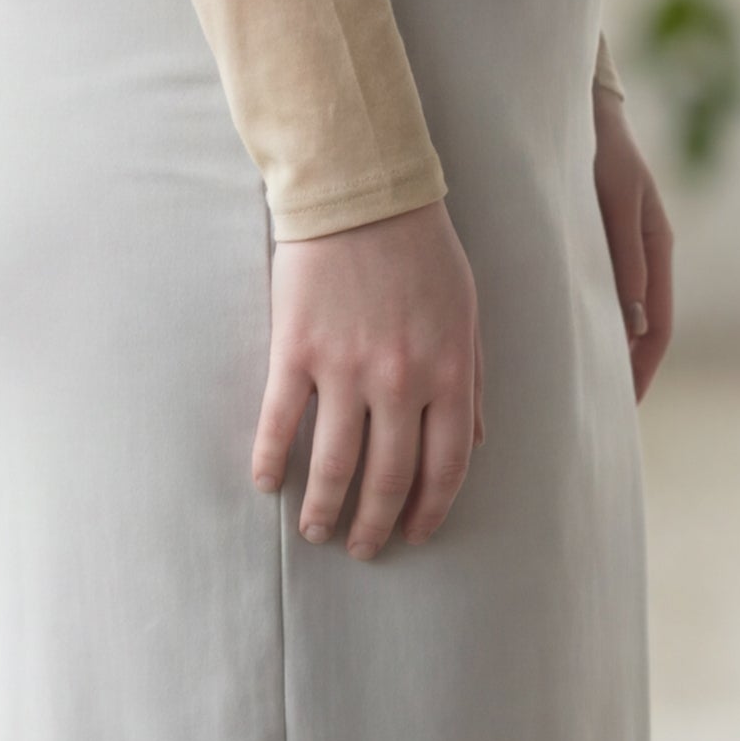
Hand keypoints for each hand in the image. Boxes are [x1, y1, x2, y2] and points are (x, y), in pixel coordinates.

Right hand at [250, 199, 481, 560]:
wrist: (361, 191)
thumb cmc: (421, 248)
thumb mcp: (467, 312)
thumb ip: (472, 380)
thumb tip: (473, 441)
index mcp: (451, 372)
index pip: (447, 466)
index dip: (431, 510)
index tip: (415, 534)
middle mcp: (402, 380)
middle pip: (390, 477)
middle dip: (376, 524)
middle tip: (361, 549)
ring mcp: (346, 368)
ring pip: (335, 463)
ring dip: (324, 508)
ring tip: (315, 532)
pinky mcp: (296, 350)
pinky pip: (281, 422)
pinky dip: (272, 460)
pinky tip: (266, 483)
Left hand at [592, 89, 673, 402]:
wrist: (587, 108)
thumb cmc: (602, 149)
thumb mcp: (616, 199)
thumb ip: (625, 255)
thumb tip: (633, 321)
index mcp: (659, 248)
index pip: (657, 328)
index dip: (643, 369)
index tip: (625, 404)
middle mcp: (647, 254)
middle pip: (644, 330)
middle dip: (629, 370)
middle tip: (605, 411)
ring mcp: (627, 249)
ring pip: (626, 315)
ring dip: (614, 350)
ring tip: (589, 386)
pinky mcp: (603, 240)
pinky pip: (608, 293)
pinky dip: (599, 322)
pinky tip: (574, 338)